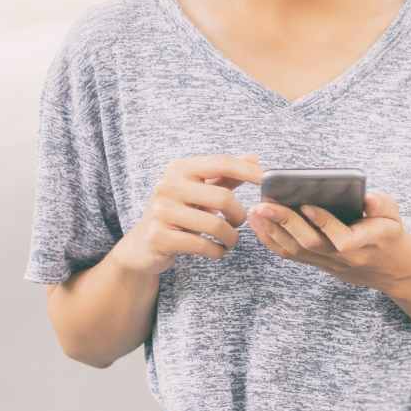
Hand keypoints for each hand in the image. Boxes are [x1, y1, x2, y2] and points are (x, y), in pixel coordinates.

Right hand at [110, 153, 261, 276]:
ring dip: (231, 237)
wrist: (142, 245)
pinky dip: (217, 251)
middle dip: (239, 214)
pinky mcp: (159, 237)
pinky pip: (203, 245)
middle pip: (222, 197)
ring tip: (229, 240)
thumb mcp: (198, 190)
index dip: (248, 171)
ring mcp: (160, 211)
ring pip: (215, 224)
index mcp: (179, 168)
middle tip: (238, 223)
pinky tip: (217, 251)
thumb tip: (254, 159)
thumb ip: (225, 176)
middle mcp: (167, 186)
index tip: (267, 180)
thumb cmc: (178, 213)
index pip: (221, 163)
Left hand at [248, 188, 410, 293]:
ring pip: (296, 251)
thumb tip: (368, 198)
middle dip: (285, 223)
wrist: (391, 269)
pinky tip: (259, 224)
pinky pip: (291, 255)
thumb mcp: (394, 217)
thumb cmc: (389, 235)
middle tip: (264, 205)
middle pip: (310, 244)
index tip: (306, 205)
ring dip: (272, 231)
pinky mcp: (317, 264)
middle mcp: (343, 258)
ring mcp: (328, 264)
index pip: (342, 238)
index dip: (324, 222)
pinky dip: (272, 239)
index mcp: (365, 244)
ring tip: (255, 211)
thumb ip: (382, 206)